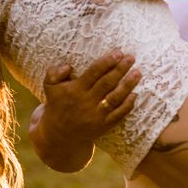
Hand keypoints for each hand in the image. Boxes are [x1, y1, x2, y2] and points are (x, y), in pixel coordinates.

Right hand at [28, 51, 139, 171]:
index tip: (118, 53)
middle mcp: (86, 102)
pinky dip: (127, 105)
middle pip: (106, 83)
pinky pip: (118, 114)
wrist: (60, 134)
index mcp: (75, 90)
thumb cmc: (58, 104)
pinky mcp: (104, 125)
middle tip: (131, 58)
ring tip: (137, 73)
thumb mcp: (50, 87)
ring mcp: (96, 115)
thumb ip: (54, 73)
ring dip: (127, 85)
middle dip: (120, 69)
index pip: (93, 73)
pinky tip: (135, 94)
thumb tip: (67, 66)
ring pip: (115, 98)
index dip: (106, 63)